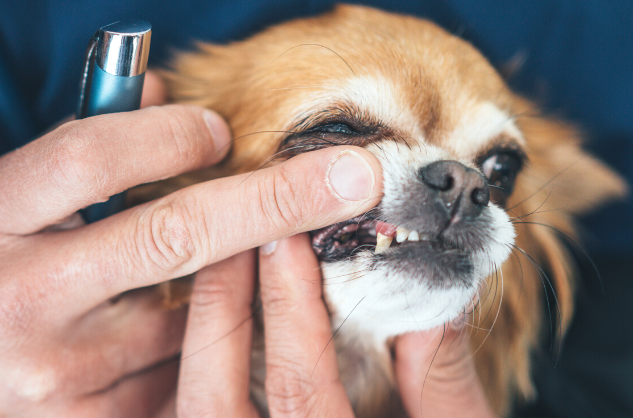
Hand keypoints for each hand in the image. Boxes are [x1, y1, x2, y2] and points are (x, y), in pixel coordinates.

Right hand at [0, 74, 382, 416]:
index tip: (221, 128)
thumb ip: (66, 159)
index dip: (168, 134)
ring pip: (192, 315)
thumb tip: (159, 99)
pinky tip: (183, 332)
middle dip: (277, 198)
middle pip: (173, 235)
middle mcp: (21, 296)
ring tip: (219, 273)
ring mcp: (58, 372)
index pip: (92, 154)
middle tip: (355, 177)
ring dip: (227, 285)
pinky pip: (180, 375)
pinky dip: (201, 347)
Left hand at [176, 233, 496, 417]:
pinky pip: (189, 416)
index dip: (291, 313)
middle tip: (234, 233)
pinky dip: (196, 370)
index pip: (299, 395)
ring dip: (200, 335)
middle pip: (214, 403)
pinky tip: (212, 322)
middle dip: (220, 308)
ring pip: (192, 412)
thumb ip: (443, 389)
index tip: (290, 237)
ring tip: (218, 265)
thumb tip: (428, 298)